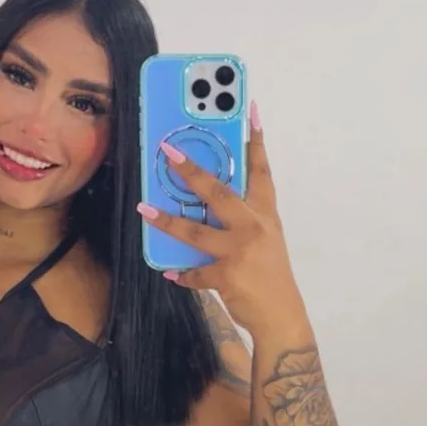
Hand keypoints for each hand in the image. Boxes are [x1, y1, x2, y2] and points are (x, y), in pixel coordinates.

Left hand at [136, 110, 306, 338]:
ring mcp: (240, 251)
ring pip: (196, 231)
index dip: (256, 140)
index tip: (251, 110)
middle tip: (169, 152)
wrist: (282, 315)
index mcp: (265, 214)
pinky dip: (183, 273)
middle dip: (192, 171)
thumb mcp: (265, 238)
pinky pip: (195, 272)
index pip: (261, 170)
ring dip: (166, 220)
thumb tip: (206, 203)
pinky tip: (171, 271)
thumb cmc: (271, 273)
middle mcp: (254, 227)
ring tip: (144, 209)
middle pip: (219, 192)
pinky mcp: (227, 275)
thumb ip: (241, 218)